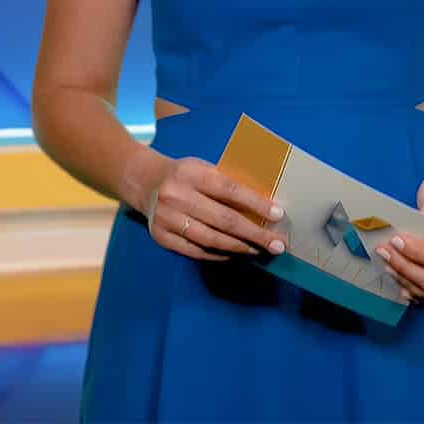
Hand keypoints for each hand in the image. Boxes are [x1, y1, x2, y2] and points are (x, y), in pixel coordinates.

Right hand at [135, 154, 286, 261]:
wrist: (144, 183)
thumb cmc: (184, 175)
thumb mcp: (204, 168)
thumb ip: (227, 183)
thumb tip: (264, 204)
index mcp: (191, 174)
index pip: (230, 190)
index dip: (256, 203)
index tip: (278, 215)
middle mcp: (177, 196)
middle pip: (223, 220)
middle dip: (255, 234)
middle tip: (277, 244)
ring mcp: (166, 219)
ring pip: (210, 239)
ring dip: (240, 247)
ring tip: (259, 250)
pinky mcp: (161, 237)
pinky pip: (195, 251)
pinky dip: (218, 254)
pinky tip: (234, 254)